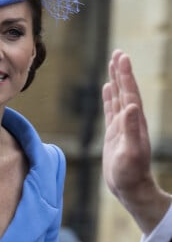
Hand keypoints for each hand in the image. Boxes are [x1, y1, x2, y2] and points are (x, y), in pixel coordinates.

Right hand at [102, 49, 170, 233]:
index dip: (125, 75)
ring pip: (118, 97)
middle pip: (125, 90)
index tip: (121, 57)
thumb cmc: (131, 174)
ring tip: (113, 64)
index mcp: (134, 121)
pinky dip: (109, 97)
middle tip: (118, 53)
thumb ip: (130, 130)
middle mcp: (130, 120)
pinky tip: (107, 88)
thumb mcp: (131, 153)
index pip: (129, 92)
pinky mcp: (114, 132)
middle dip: (122, 72)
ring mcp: (122, 125)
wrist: (130, 189)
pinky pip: (111, 109)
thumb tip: (130, 106)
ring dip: (116, 80)